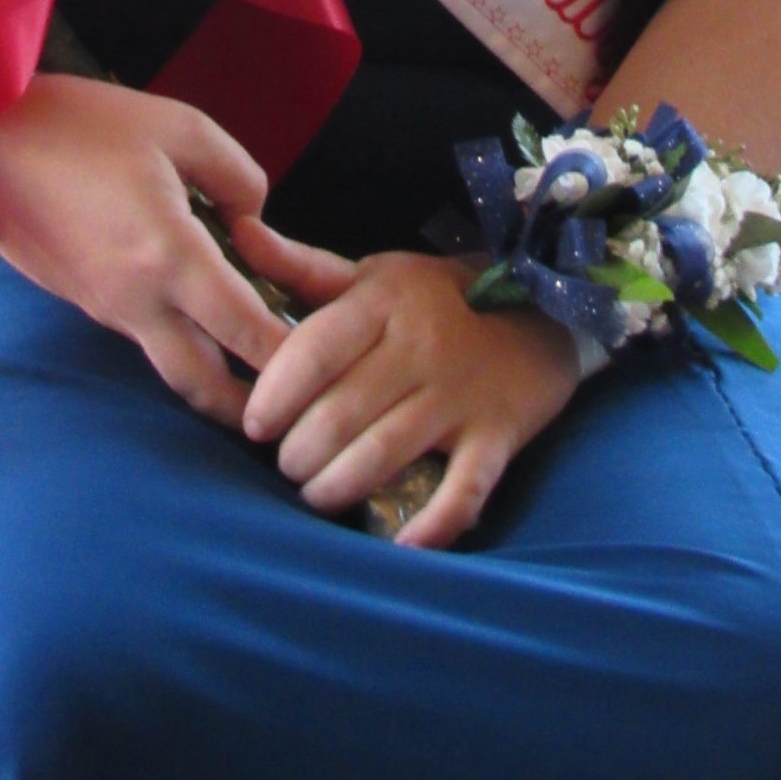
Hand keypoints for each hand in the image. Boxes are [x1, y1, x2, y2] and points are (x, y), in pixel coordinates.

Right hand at [0, 76, 287, 429]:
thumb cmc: (83, 126)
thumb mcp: (179, 126)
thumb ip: (236, 175)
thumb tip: (252, 221)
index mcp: (169, 255)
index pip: (245, 329)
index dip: (289, 354)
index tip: (324, 363)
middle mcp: (137, 300)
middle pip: (204, 384)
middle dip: (251, 408)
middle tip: (292, 407)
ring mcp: (105, 309)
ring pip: (172, 368)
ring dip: (216, 379)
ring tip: (259, 373)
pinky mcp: (84, 303)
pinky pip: (143, 340)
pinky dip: (180, 345)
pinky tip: (202, 323)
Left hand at [232, 220, 580, 549]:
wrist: (542, 309)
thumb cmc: (436, 298)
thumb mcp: (372, 273)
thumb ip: (301, 265)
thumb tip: (238, 232)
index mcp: (382, 302)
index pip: (313, 351)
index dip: (274, 395)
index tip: (254, 424)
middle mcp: (418, 347)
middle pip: (339, 413)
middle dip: (298, 454)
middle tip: (287, 465)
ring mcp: (459, 395)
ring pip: (382, 454)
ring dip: (335, 488)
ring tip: (317, 495)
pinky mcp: (496, 436)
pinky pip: (463, 490)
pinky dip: (432, 526)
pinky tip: (400, 547)